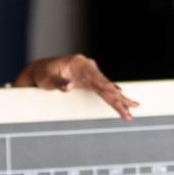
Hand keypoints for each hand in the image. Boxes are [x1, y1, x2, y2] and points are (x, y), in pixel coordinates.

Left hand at [15, 54, 138, 119]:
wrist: (41, 70)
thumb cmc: (43, 73)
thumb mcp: (47, 79)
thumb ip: (59, 83)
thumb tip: (68, 87)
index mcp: (79, 63)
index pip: (95, 76)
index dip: (106, 85)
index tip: (116, 92)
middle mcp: (88, 68)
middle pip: (106, 84)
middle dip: (119, 97)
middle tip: (133, 106)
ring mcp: (90, 75)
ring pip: (107, 90)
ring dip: (118, 101)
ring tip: (131, 111)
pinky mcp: (89, 83)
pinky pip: (103, 92)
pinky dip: (111, 100)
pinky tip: (121, 106)